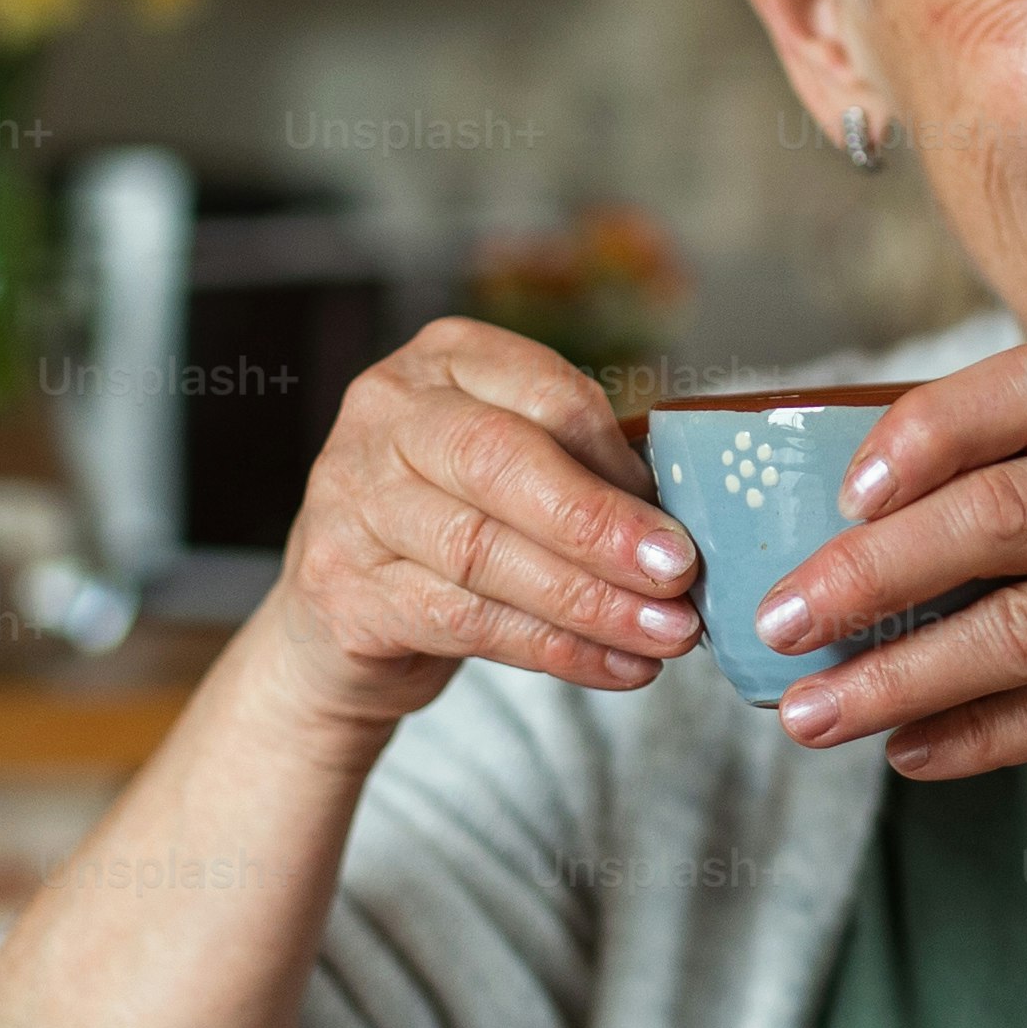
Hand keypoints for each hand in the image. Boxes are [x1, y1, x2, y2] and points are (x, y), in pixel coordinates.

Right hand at [266, 320, 698, 732]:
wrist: (341, 624)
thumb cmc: (454, 526)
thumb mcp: (511, 472)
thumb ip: (582, 472)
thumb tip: (684, 524)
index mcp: (443, 361)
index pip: (544, 391)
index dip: (617, 457)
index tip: (681, 517)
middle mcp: (384, 415)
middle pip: (500, 462)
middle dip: (601, 524)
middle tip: (679, 572)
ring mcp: (350, 500)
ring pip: (483, 550)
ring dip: (589, 600)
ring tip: (665, 634)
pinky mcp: (344, 589)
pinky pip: (464, 620)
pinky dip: (554, 649)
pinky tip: (617, 666)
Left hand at [751, 340, 1026, 788]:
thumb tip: (906, 490)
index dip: (926, 429)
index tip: (843, 481)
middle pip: (997, 515)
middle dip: (869, 570)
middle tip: (775, 615)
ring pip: (1016, 630)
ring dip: (898, 675)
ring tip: (810, 711)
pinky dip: (980, 736)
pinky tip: (911, 753)